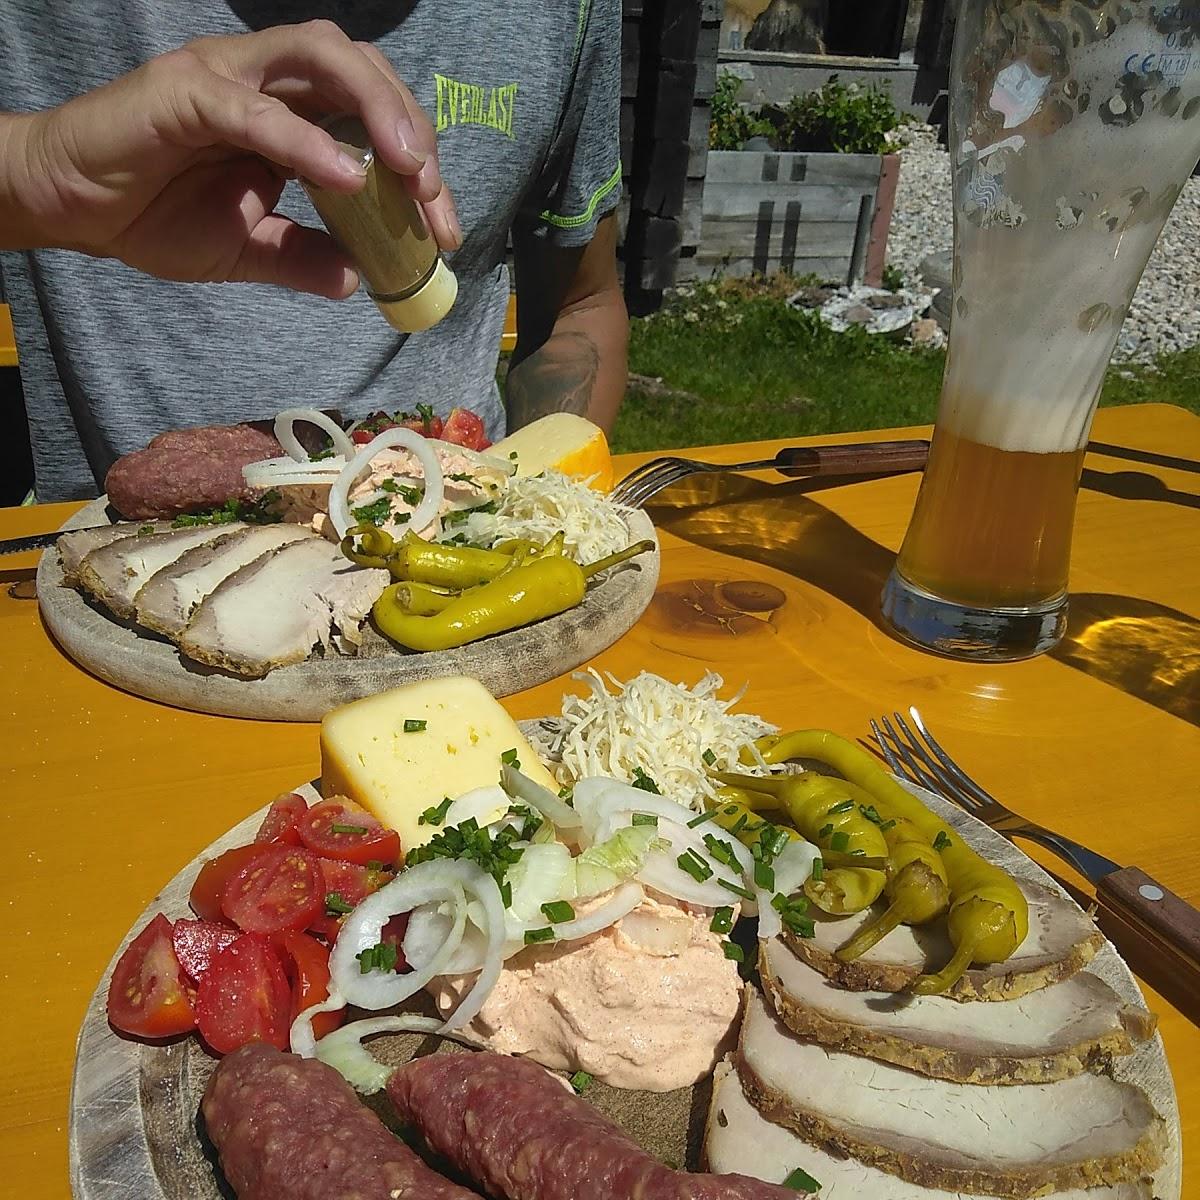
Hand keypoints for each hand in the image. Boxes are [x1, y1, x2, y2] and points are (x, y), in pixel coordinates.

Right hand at [6, 21, 459, 297]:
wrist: (72, 207)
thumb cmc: (155, 215)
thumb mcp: (248, 250)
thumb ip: (304, 257)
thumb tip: (360, 281)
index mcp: (290, 112)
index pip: (372, 119)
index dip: (419, 167)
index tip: (444, 229)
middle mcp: (266, 81)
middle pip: (360, 72)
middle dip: (411, 129)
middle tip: (434, 196)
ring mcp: (226, 77)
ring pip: (319, 58)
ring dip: (375, 108)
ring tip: (409, 170)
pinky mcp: (184, 92)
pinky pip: (254, 109)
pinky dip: (304, 140)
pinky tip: (344, 178)